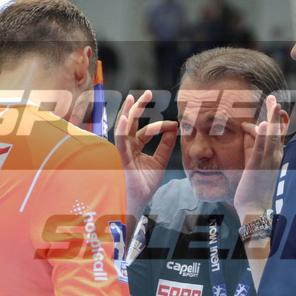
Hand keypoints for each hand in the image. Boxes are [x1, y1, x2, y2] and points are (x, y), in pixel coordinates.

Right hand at [116, 91, 177, 218]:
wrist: (137, 203)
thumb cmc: (144, 186)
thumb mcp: (159, 162)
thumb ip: (166, 146)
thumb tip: (175, 127)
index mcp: (135, 148)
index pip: (146, 131)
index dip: (160, 126)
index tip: (175, 124)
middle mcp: (126, 147)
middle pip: (131, 123)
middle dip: (138, 107)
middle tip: (147, 92)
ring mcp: (121, 151)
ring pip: (124, 127)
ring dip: (129, 112)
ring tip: (134, 97)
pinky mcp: (119, 157)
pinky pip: (119, 141)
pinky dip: (122, 129)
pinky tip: (126, 117)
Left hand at [234, 94, 285, 221]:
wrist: (255, 209)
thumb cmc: (254, 189)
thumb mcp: (253, 163)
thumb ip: (251, 145)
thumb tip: (248, 128)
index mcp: (275, 156)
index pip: (276, 133)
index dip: (273, 119)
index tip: (271, 104)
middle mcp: (275, 157)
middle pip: (277, 130)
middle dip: (275, 113)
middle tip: (274, 97)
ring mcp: (268, 161)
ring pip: (272, 136)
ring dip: (273, 119)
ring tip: (274, 103)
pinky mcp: (259, 167)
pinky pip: (262, 148)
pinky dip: (264, 136)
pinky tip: (264, 124)